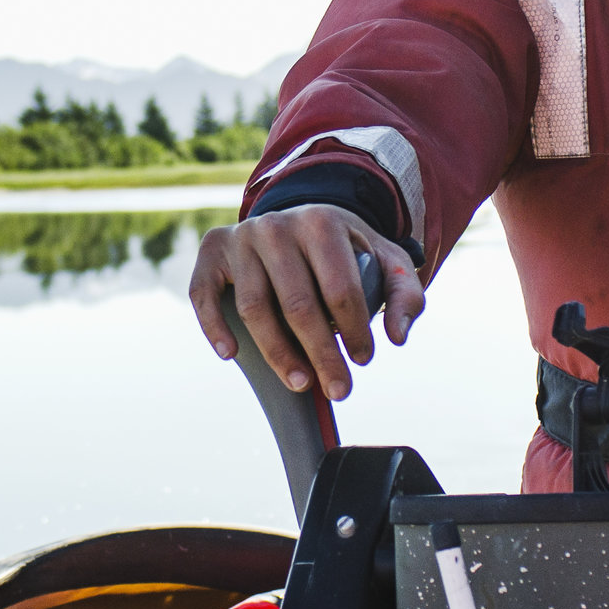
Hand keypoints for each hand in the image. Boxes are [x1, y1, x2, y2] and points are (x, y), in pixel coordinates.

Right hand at [187, 204, 426, 401]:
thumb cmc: (346, 250)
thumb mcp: (385, 261)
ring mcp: (241, 238)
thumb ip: (404, 295)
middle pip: (297, 304)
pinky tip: (231, 355)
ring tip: (300, 383)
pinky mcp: (213, 251)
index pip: (339, 288)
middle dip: (321, 354)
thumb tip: (396, 337)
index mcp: (322, 222)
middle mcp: (277, 226)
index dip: (354, 330)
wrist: (300, 219)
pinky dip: (213, 326)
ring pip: (254, 307)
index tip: (364, 359)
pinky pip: (204, 294)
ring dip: (277, 353)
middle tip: (339, 389)